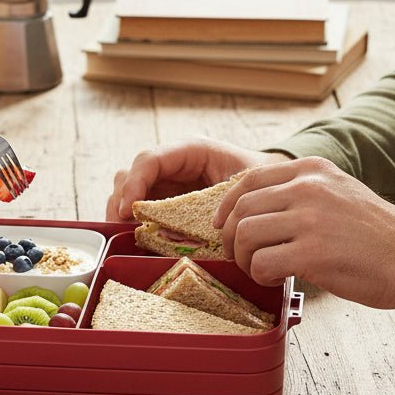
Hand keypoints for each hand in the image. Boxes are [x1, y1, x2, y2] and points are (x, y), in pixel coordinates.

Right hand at [106, 137, 289, 220]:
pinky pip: (140, 214)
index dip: (134, 184)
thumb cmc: (261, 181)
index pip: (150, 160)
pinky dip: (135, 228)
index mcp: (191, 151)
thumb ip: (223, 199)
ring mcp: (166, 186)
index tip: (128, 210)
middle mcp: (173, 166)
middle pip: (129, 176)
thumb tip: (200, 225)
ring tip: (128, 237)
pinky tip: (140, 242)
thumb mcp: (245, 184)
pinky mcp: (166, 206)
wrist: (273, 191)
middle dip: (121, 202)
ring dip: (123, 216)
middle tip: (123, 229)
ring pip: (128, 194)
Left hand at [213, 157, 394, 312]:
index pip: (250, 179)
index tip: (222, 225)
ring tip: (261, 271)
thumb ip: (302, 195)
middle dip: (233, 238)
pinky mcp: (313, 252)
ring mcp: (310, 219)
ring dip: (245, 260)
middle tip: (241, 258)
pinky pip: (261, 263)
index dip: (227, 204)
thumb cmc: (379, 238)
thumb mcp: (340, 194)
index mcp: (313, 170)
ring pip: (246, 235)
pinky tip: (279, 280)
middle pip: (242, 209)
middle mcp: (309, 188)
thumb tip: (256, 212)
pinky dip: (261, 276)